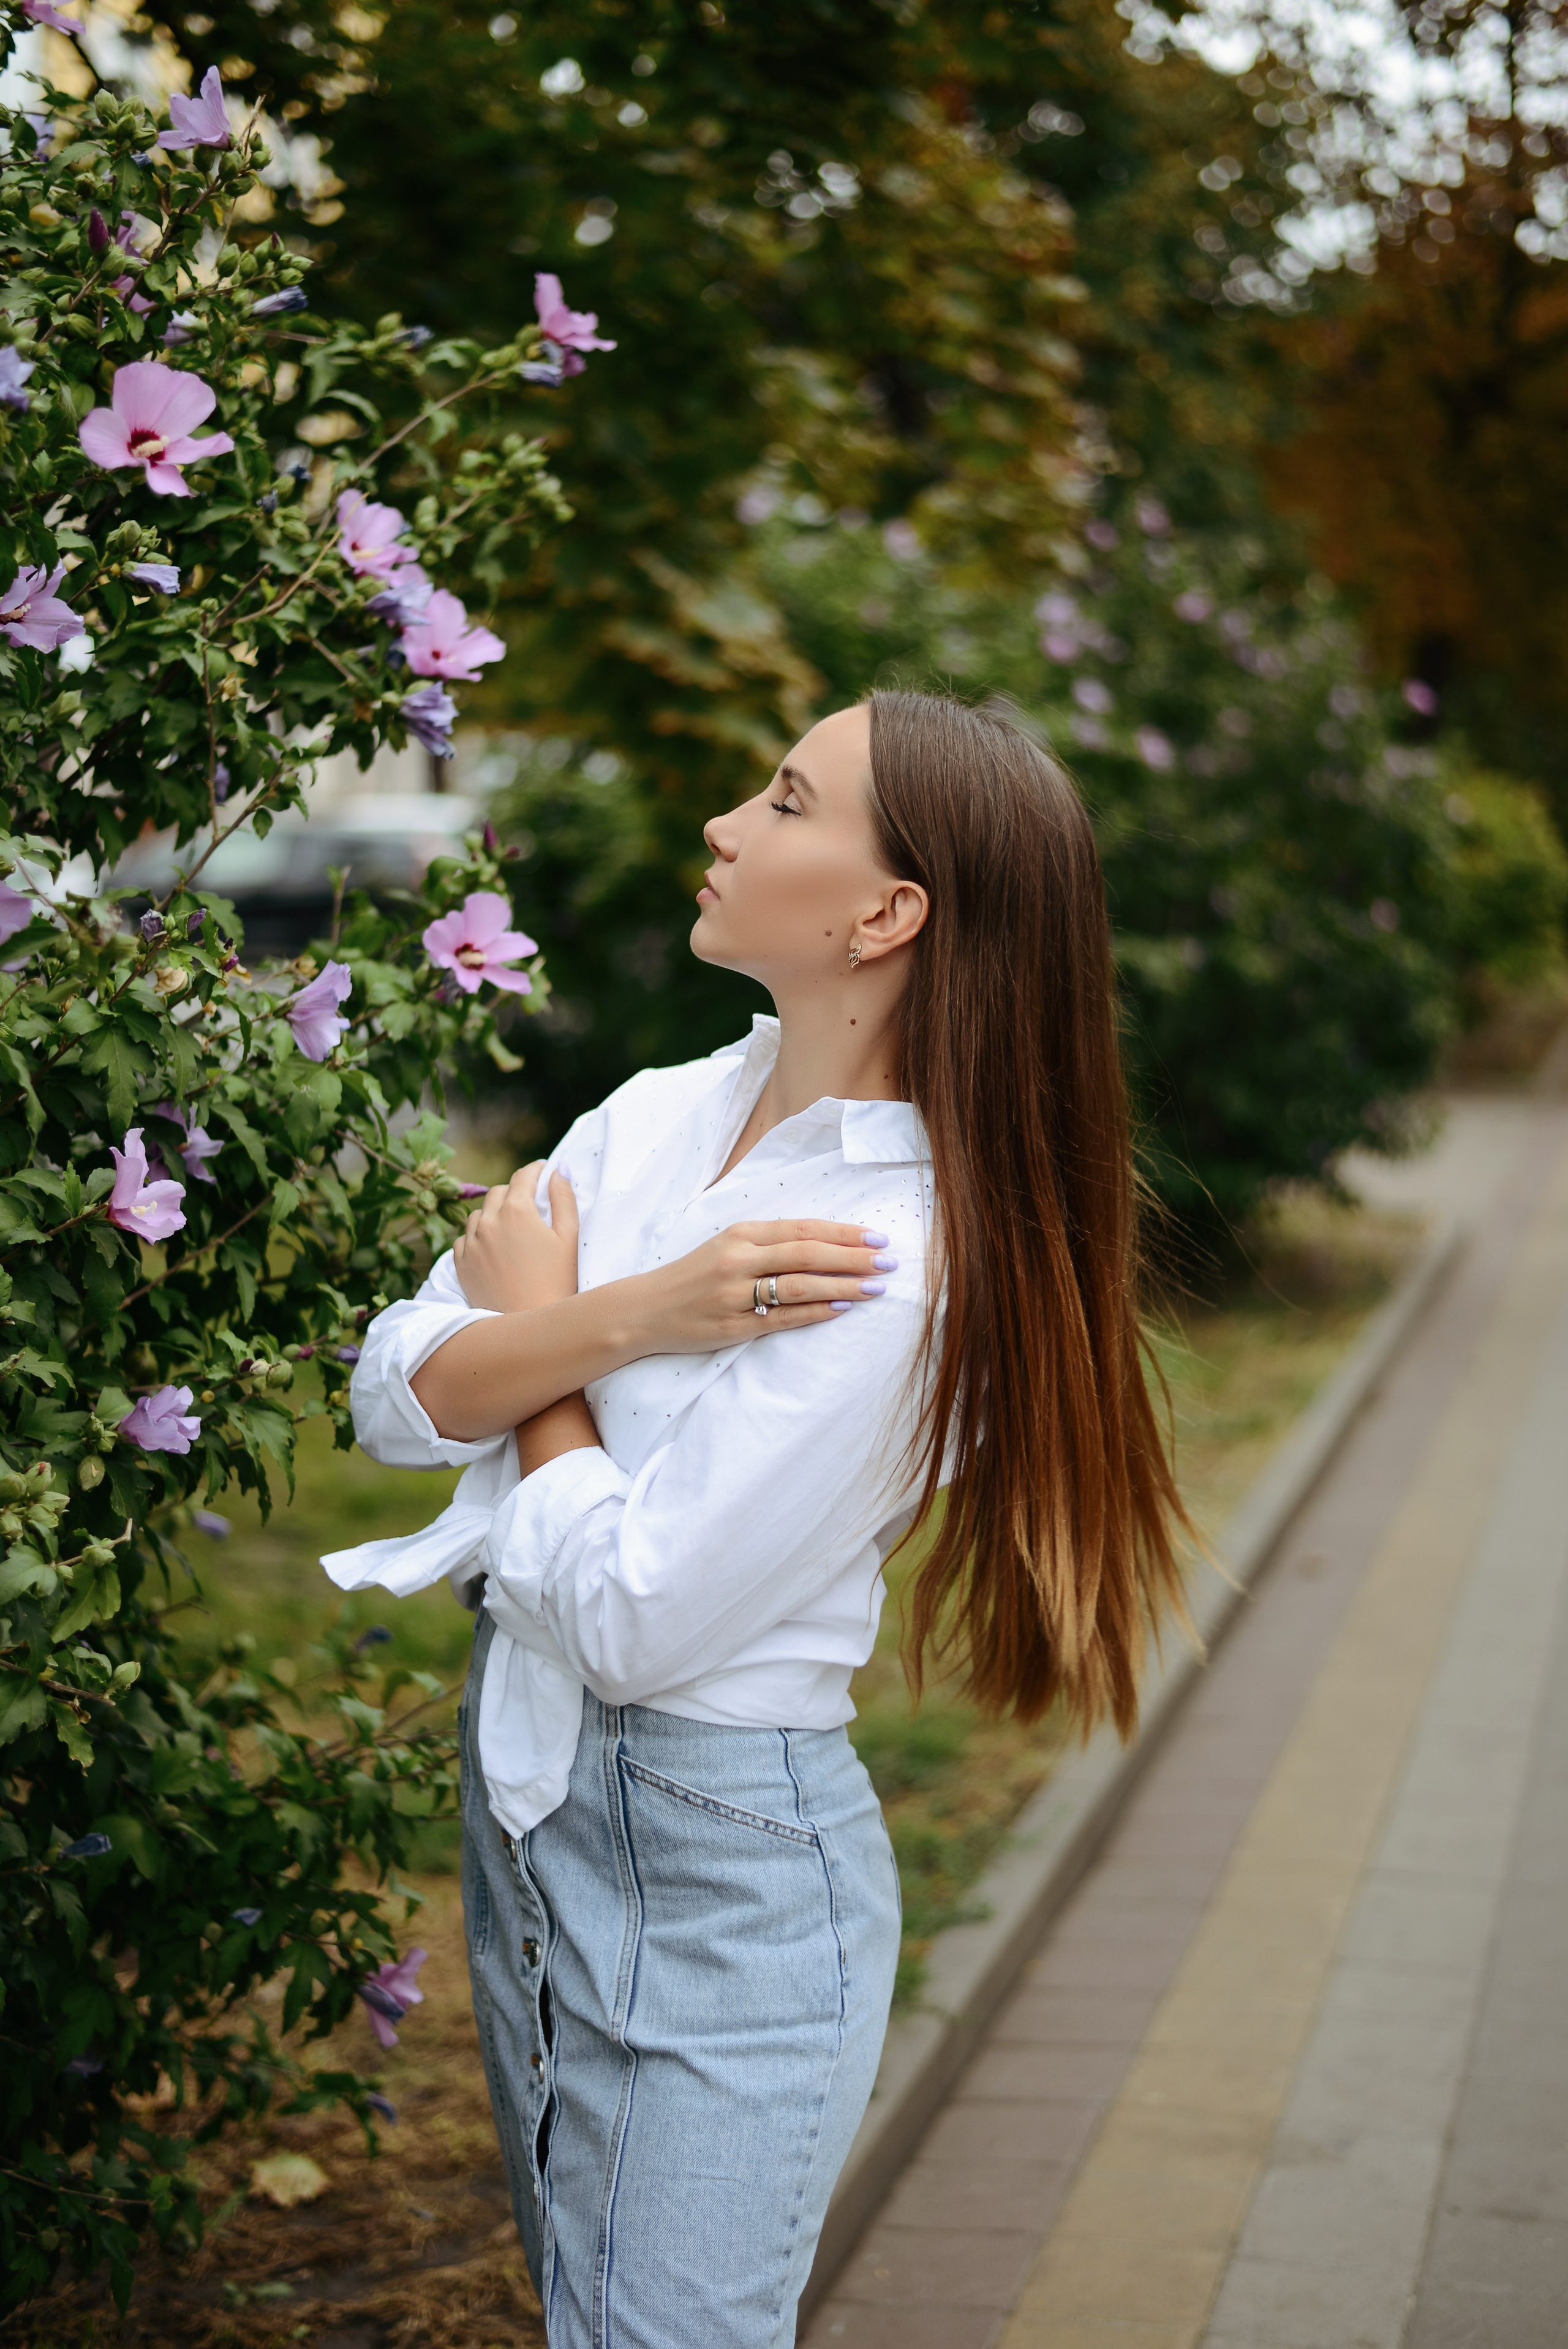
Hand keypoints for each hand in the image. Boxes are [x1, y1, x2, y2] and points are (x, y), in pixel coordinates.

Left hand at [452, 1162, 578, 1313]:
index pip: (523, 1176)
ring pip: (479, 1214)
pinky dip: (478, 1236)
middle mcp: (488, 1221)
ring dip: (494, 1214)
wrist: (530, 1326)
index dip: (536, 1170)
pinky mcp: (461, 1264)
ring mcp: (470, 1243)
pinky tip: (493, 1248)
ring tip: (510, 1228)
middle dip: (515, 1192)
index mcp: (517, 1210)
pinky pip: (465, 1238)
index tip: (543, 1171)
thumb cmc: (557, 1282)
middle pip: (499, 1191)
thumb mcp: (569, 1237)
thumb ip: (564, 1198)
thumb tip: (559, 1169)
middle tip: (531, 1203)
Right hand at [627, 1219, 897, 1354]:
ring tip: (875, 1288)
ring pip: (799, 1285)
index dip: (843, 1233)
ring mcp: (735, 1293)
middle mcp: (739, 1258)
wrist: (645, 1309)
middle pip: (807, 1253)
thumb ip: (770, 1243)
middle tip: (889, 1262)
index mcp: (741, 1233)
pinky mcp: (733, 1326)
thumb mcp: (727, 1245)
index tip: (877, 1237)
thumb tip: (826, 1243)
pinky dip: (816, 1313)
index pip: (803, 1229)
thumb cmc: (694, 1275)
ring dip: (843, 1286)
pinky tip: (842, 1309)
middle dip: (853, 1258)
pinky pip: (783, 1318)